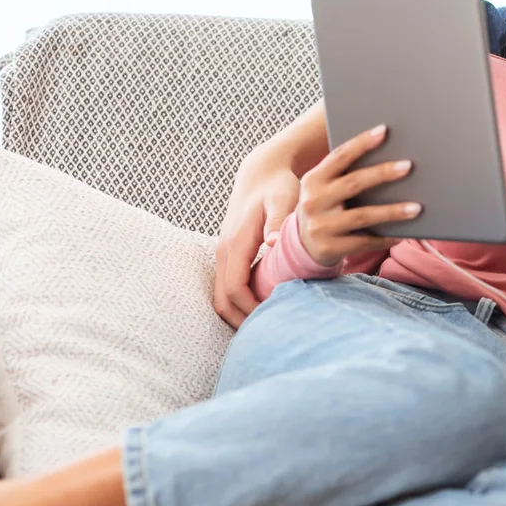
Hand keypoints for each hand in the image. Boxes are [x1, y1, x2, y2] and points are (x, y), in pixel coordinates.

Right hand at [214, 160, 300, 328]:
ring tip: (268, 325)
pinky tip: (265, 307)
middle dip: (243, 320)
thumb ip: (279, 222)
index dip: (251, 310)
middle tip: (271, 333)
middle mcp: (224, 251)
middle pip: (222, 301)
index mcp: (235, 244)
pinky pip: (229, 286)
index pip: (234, 290)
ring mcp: (224, 254)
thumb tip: (273, 244)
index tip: (274, 320)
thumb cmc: (277, 185)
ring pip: (222, 296)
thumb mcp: (283, 199)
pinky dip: (241, 302)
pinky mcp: (231, 255)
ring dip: (240, 313)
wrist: (263, 172)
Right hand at [294, 123, 422, 269]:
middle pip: (353, 183)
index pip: (339, 156)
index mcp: (313, 179)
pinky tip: (403, 234)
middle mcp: (314, 201)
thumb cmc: (325, 207)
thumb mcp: (325, 188)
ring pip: (363, 215)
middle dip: (382, 173)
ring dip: (392, 211)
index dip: (361, 143)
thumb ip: (345, 174)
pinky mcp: (329, 247)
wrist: (302, 245)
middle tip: (408, 166)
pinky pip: (364, 241)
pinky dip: (385, 238)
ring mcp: (321, 226)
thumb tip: (390, 158)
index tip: (384, 131)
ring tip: (417, 207)